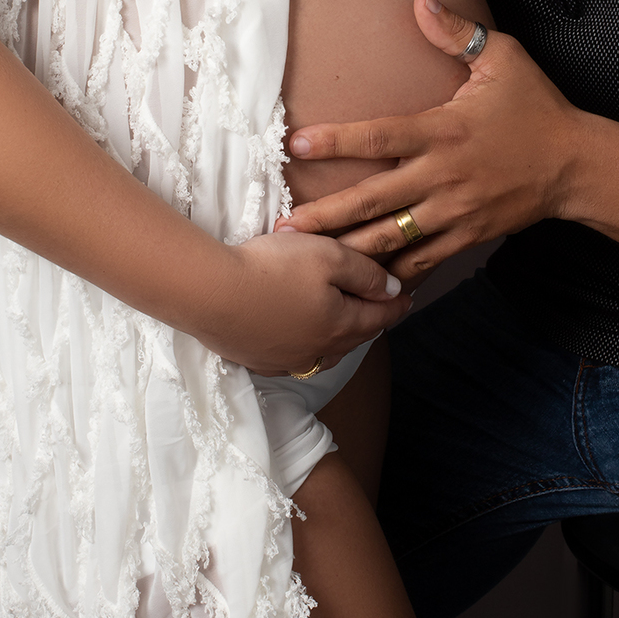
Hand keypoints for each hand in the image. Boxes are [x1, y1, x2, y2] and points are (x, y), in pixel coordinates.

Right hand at [208, 229, 409, 374]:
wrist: (209, 293)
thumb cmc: (273, 268)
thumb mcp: (329, 256)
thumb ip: (366, 274)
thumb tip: (393, 291)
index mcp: (340, 326)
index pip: (380, 317)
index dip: (397, 305)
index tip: (409, 298)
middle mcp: (318, 352)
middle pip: (355, 337)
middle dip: (372, 321)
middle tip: (382, 308)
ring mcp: (286, 361)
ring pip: (327, 352)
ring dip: (341, 338)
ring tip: (347, 324)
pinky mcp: (258, 361)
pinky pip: (296, 358)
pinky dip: (309, 346)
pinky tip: (303, 336)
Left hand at [280, 0, 591, 276]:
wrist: (576, 165)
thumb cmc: (536, 107)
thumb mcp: (503, 59)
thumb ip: (457, 33)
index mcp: (443, 131)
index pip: (379, 136)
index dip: (336, 141)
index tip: (295, 145)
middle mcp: (443, 176)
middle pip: (373, 200)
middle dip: (325, 216)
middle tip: (282, 228)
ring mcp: (454, 212)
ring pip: (392, 238)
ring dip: (348, 249)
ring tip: (308, 257)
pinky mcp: (466, 236)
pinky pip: (422, 261)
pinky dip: (392, 273)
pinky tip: (362, 281)